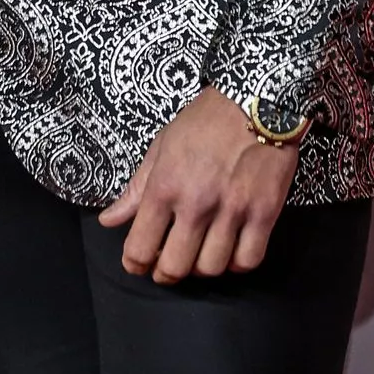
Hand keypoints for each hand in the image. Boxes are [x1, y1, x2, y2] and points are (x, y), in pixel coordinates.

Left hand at [98, 87, 298, 283]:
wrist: (255, 100)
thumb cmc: (203, 122)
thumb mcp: (161, 147)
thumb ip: (135, 189)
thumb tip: (108, 220)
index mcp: (165, 186)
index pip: (140, 247)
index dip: (135, 264)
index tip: (137, 263)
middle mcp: (196, 203)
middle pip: (175, 267)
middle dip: (165, 273)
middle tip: (166, 266)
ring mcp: (232, 211)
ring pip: (211, 269)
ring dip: (201, 268)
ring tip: (198, 253)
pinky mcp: (265, 214)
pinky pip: (247, 261)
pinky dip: (235, 263)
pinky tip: (229, 249)